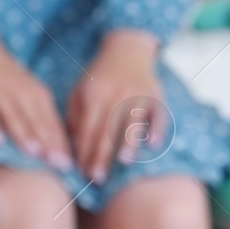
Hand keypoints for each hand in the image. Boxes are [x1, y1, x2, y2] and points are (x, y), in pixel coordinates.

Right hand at [0, 20, 72, 169]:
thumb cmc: (8, 81)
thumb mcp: (29, 95)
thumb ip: (41, 119)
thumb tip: (57, 150)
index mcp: (39, 97)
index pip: (53, 124)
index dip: (61, 145)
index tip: (70, 165)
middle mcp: (24, 95)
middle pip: (38, 123)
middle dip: (49, 144)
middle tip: (59, 165)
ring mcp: (2, 95)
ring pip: (15, 118)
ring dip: (25, 135)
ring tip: (34, 153)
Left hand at [69, 29, 167, 184]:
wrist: (127, 50)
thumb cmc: (99, 78)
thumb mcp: (80, 92)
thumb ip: (74, 117)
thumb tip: (70, 148)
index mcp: (93, 95)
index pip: (87, 129)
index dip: (83, 151)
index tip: (81, 172)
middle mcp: (116, 95)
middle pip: (107, 130)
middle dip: (101, 156)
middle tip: (97, 178)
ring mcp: (138, 94)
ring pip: (133, 121)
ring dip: (128, 142)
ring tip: (124, 162)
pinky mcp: (156, 95)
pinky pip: (158, 114)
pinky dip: (157, 128)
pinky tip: (152, 144)